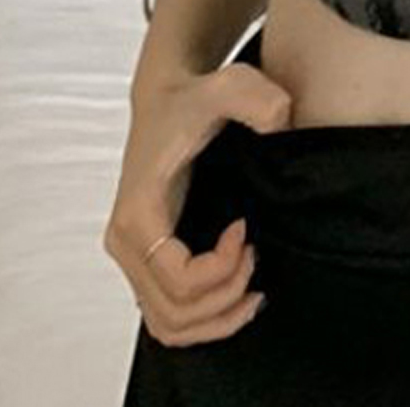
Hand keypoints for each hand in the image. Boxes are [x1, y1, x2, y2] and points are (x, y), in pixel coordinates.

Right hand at [102, 58, 293, 346]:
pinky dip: (203, 319)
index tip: (245, 229)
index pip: (178, 280)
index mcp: (140, 212)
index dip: (222, 268)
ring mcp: (133, 254)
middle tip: (255, 257)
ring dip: (216, 318)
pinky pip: (167, 314)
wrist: (169, 96)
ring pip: (168, 325)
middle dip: (226, 296)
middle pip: (175, 312)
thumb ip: (260, 99)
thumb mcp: (231, 85)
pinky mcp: (145, 259)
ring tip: (251, 284)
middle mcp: (127, 241)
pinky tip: (237, 291)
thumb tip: (281, 125)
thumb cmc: (195, 96)